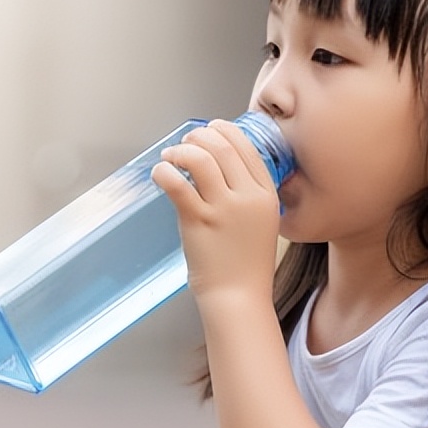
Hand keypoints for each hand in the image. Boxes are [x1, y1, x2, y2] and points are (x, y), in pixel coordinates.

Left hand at [151, 120, 279, 306]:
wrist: (239, 297)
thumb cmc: (245, 263)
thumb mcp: (262, 222)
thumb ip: (249, 195)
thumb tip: (222, 168)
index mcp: (266, 195)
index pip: (247, 148)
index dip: (224, 131)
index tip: (210, 130)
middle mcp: (247, 198)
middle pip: (223, 147)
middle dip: (199, 137)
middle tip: (185, 143)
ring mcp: (223, 209)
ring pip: (201, 159)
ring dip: (181, 151)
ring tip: (171, 157)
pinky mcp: (199, 222)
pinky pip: (178, 184)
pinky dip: (165, 172)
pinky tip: (161, 173)